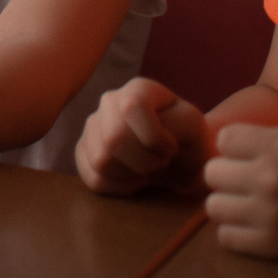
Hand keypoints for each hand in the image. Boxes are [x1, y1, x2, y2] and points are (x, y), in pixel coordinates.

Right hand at [77, 77, 210, 196]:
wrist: (181, 163)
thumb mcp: (194, 129)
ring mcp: (92, 125)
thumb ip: (175, 124)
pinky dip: (119, 188)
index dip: (154, 137)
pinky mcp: (83, 151)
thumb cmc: (189, 143)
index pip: (132, 107)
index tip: (171, 148)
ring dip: (132, 175)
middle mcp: (110, 101)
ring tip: (147, 170)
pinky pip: (93, 178)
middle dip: (145, 162)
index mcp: (139, 89)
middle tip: (161, 163)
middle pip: (113, 138)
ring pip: (101, 160)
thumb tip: (145, 134)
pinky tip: (133, 180)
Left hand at [202, 122, 277, 262]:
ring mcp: (272, 216)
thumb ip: (267, 137)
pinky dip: (236, 231)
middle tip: (246, 180)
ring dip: (228, 203)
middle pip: (212, 173)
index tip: (250, 155)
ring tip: (247, 203)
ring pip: (214, 207)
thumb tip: (222, 144)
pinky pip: (227, 237)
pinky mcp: (275, 247)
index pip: (224, 139)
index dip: (235, 146)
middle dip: (228, 174)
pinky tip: (254, 225)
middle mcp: (273, 179)